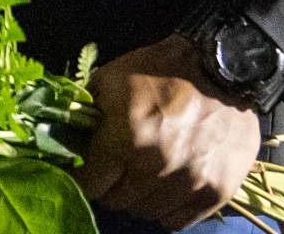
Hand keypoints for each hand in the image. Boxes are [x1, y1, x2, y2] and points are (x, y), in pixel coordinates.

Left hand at [79, 36, 259, 227]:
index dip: (82, 176)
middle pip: (116, 201)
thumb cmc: (162, 69)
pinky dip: (167, 208)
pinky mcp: (216, 192)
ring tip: (144, 171)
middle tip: (117, 167)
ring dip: (139, 196)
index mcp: (126, 139)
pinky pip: (177, 221)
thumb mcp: (111, 79)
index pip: (88, 184)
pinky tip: (166, 185)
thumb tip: (60, 137)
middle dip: (110, 185)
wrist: (223, 66)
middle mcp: (156, 167)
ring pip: (145, 212)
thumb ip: (84, 113)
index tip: (84, 168)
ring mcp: (188, 183)